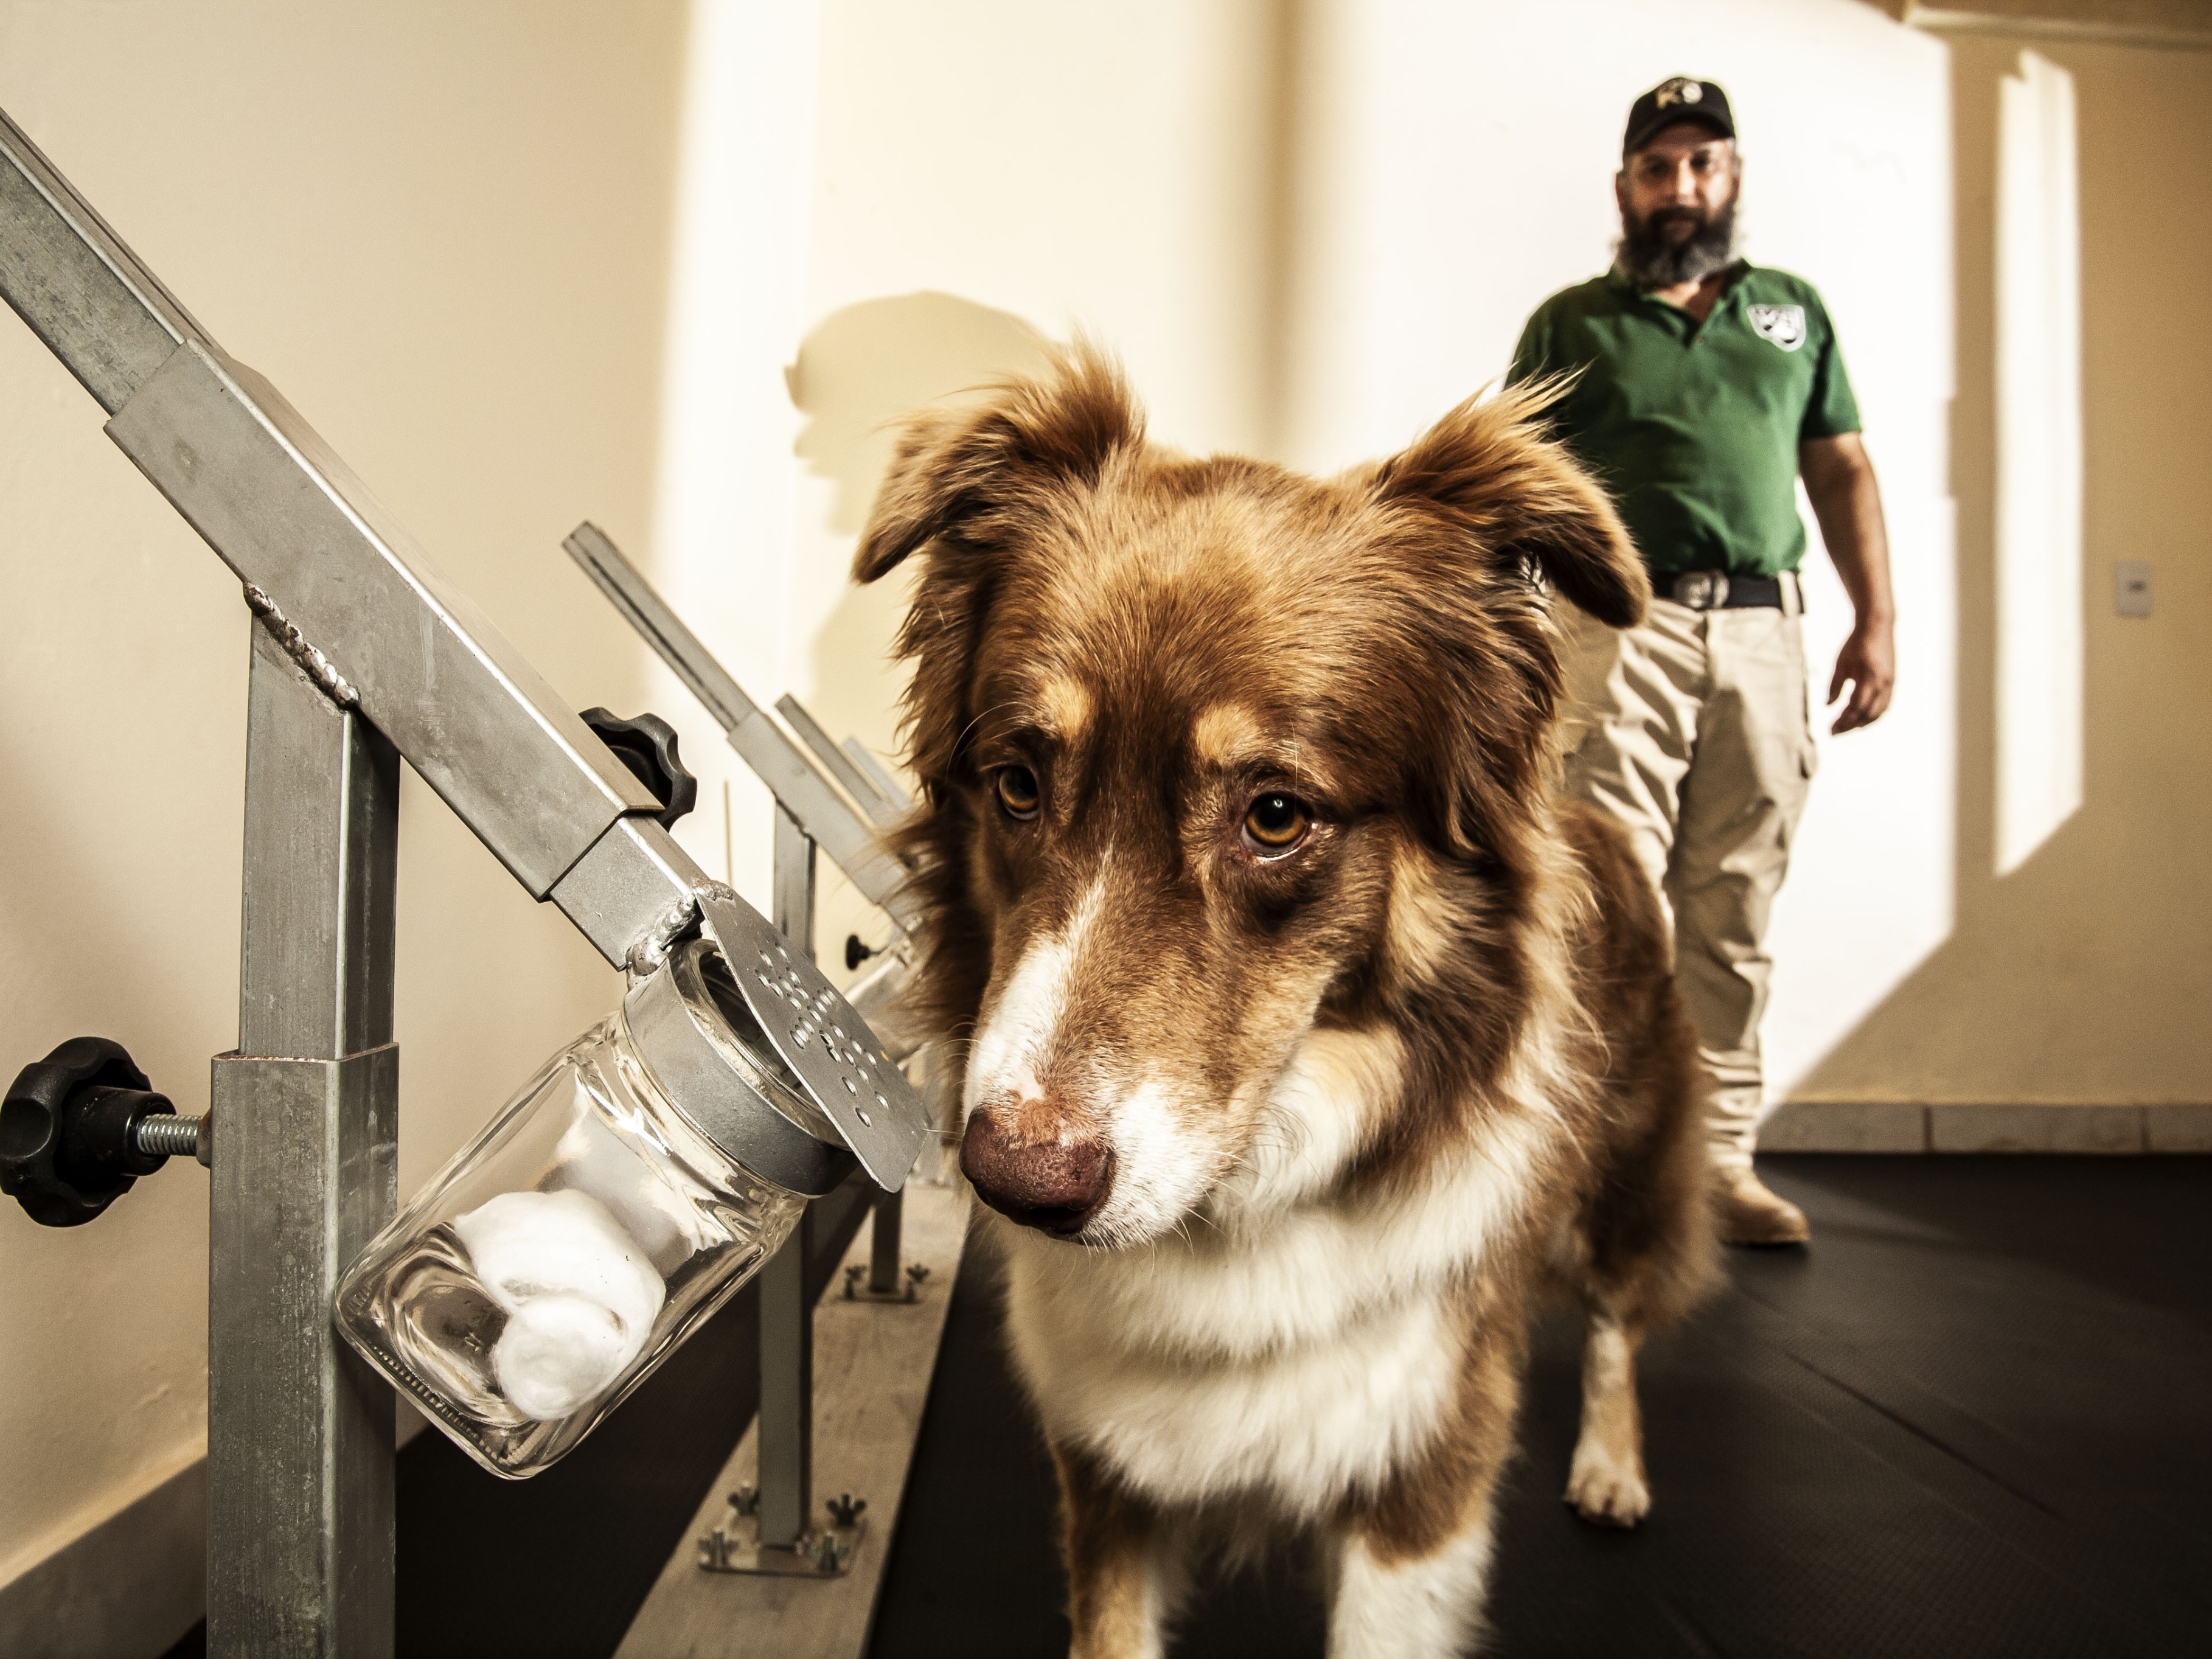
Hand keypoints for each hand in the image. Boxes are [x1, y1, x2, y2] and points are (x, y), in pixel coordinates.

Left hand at [1827, 617, 1894, 734]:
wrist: (1877, 625)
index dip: (1842, 722)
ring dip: (1863, 723)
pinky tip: (1862, 718)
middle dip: (1850, 726)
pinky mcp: (1892, 681)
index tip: (1829, 730)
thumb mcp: (1840, 663)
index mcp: (1869, 679)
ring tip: (1846, 728)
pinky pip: (1885, 704)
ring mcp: (1890, 683)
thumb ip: (1834, 686)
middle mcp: (1883, 684)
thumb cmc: (1855, 643)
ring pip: (1879, 712)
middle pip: (1867, 714)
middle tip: (1834, 732)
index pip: (1855, 709)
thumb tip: (1827, 706)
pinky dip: (1873, 714)